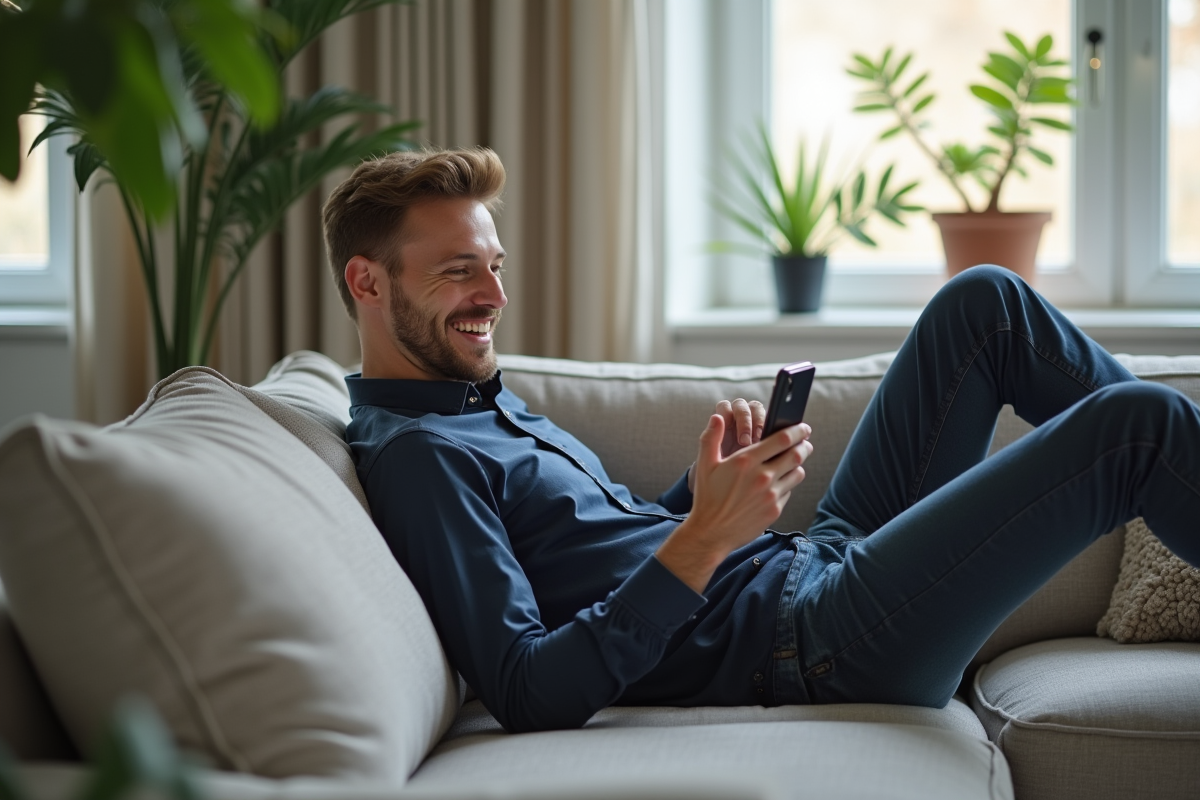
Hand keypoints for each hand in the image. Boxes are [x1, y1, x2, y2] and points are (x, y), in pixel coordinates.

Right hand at [660, 415, 813, 593]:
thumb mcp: (705, 465)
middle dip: (805, 445)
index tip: (802, 427)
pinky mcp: (775, 510)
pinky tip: (777, 483)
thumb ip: (711, 438)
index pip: (782, 439)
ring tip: (792, 462)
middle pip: (797, 455)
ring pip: (797, 473)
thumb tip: (717, 417)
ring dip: (798, 465)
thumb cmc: (707, 497)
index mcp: (746, 462)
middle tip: (805, 442)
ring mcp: (771, 495)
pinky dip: (786, 484)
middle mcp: (762, 477)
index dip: (796, 430)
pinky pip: (788, 491)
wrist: (711, 532)